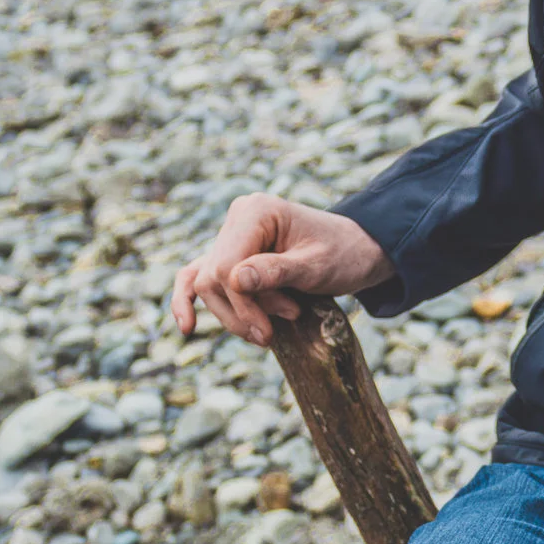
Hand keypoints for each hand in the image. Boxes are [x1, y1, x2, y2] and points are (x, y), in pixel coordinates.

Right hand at [169, 194, 392, 347]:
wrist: (357, 252)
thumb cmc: (343, 255)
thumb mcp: (317, 265)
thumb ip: (276, 271)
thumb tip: (234, 281)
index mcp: (255, 211)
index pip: (226, 266)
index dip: (242, 305)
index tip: (267, 332)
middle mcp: (237, 219)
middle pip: (212, 279)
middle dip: (241, 312)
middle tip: (274, 332)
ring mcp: (231, 237)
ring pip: (207, 285)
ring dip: (235, 314)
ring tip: (270, 330)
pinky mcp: (231, 256)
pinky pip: (198, 277)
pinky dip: (189, 300)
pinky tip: (186, 328)